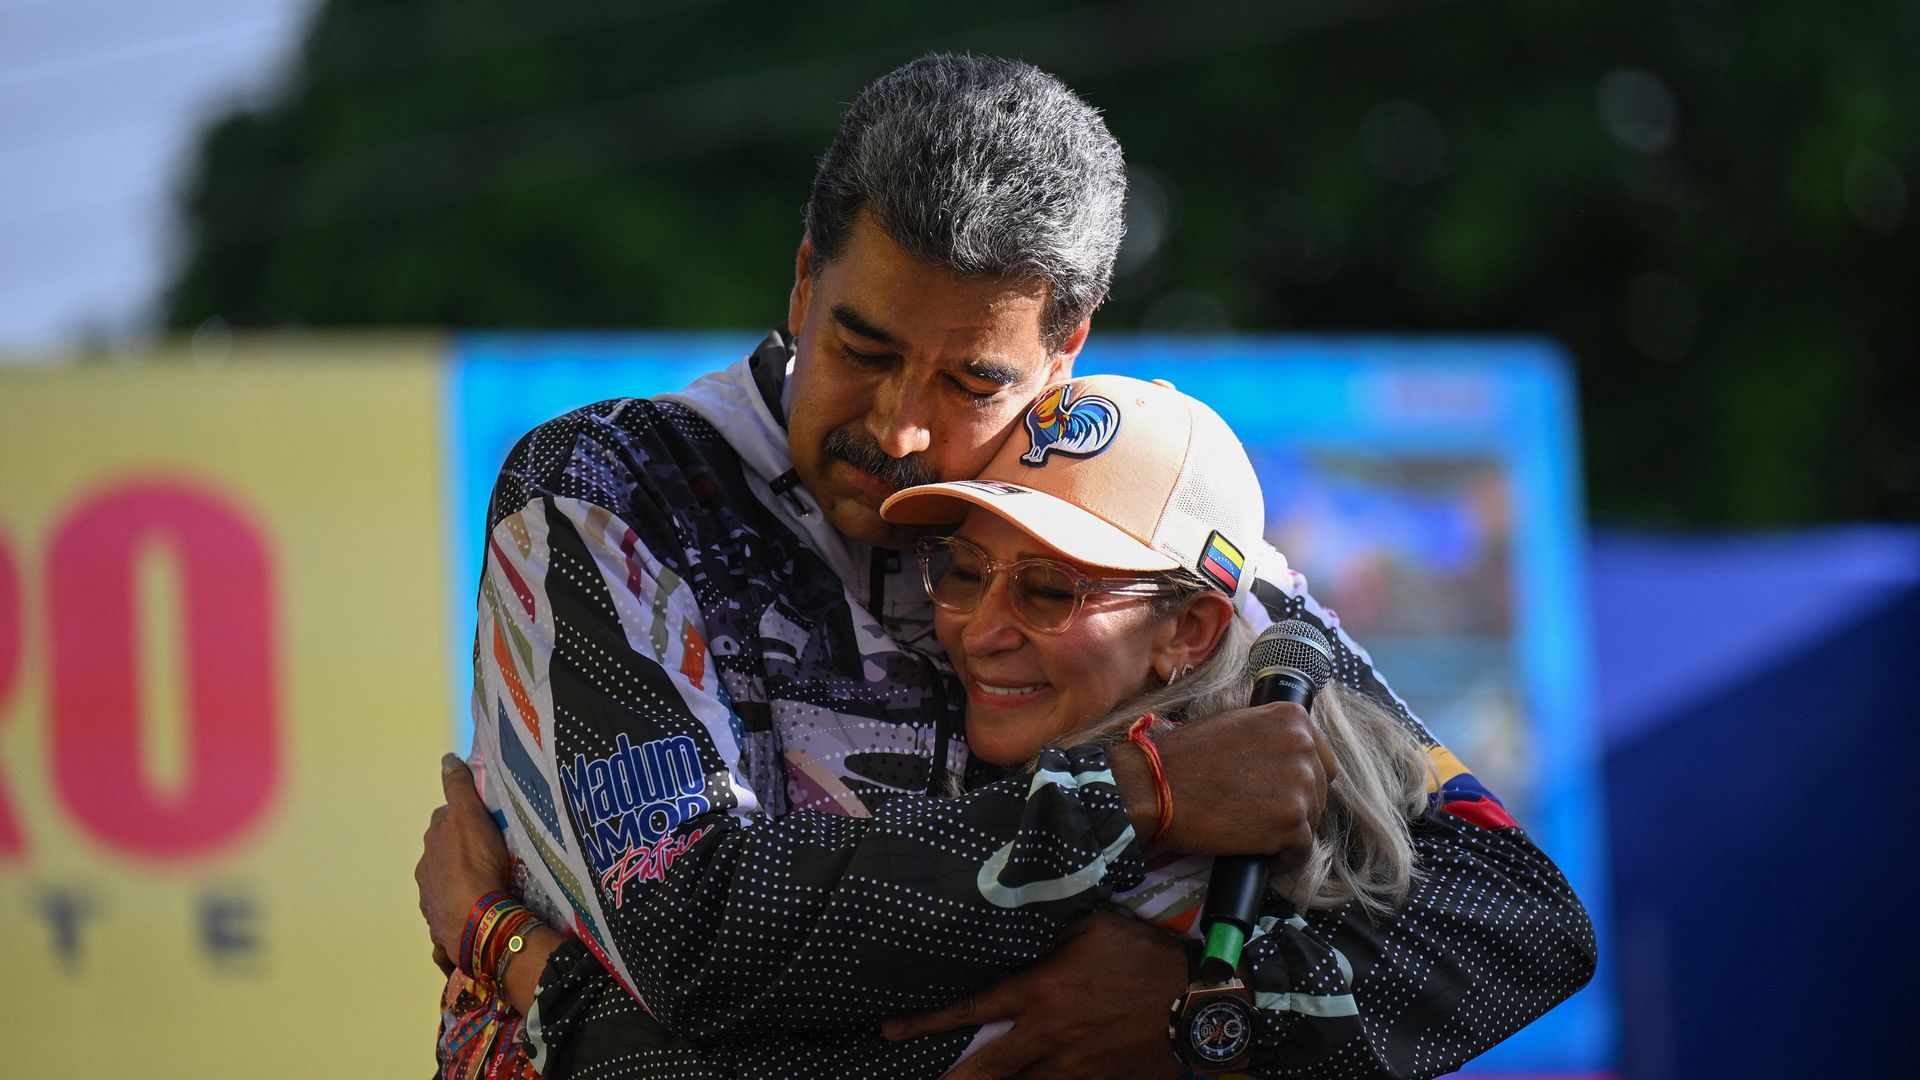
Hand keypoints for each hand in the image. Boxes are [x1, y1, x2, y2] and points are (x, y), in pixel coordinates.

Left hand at [415, 753, 512, 961]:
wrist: (476, 918)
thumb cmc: (475, 862)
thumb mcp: (469, 815)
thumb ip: (457, 788)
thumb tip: (446, 759)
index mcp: (432, 844)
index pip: (443, 822)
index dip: (460, 818)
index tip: (477, 821)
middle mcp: (426, 872)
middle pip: (441, 855)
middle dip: (456, 852)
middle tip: (484, 853)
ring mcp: (431, 902)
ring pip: (444, 886)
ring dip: (457, 884)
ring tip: (482, 886)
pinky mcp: (441, 928)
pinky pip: (450, 917)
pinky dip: (458, 913)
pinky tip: (474, 915)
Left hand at [882, 909, 1185, 1079]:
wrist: (1196, 1002)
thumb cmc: (1144, 956)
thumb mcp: (1092, 925)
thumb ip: (1048, 926)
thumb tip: (1015, 912)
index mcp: (1040, 992)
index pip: (972, 1009)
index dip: (927, 1021)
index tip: (891, 1030)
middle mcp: (1047, 1036)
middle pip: (985, 1068)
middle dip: (951, 1079)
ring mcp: (1073, 1067)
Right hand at [1116, 700, 1333, 872]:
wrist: (1156, 787)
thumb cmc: (1185, 758)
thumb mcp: (1236, 724)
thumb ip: (1272, 736)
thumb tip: (1290, 759)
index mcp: (1292, 718)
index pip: (1321, 758)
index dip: (1300, 780)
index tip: (1280, 792)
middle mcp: (1303, 747)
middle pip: (1318, 791)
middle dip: (1293, 805)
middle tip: (1259, 814)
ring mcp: (1300, 786)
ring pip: (1310, 821)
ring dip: (1286, 831)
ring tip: (1252, 833)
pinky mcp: (1292, 824)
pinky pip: (1300, 852)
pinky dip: (1281, 859)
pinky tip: (1258, 855)